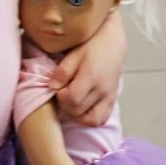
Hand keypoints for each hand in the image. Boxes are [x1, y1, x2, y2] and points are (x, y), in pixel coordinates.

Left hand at [52, 12, 126, 126]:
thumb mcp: (74, 54)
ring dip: (76, 115)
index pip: (72, 98)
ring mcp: (109, 98)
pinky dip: (89, 118)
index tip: (58, 88)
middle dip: (65, 105)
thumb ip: (62, 71)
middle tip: (63, 93)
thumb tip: (52, 87)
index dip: (60, 96)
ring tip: (71, 102)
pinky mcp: (112, 101)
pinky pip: (100, 119)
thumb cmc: (91, 46)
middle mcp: (102, 90)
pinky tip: (82, 108)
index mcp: (92, 77)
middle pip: (78, 110)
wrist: (113, 44)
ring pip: (90, 120)